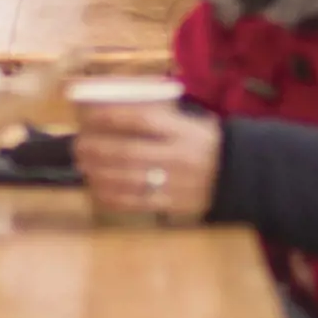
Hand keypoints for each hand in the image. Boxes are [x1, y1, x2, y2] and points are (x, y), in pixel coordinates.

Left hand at [74, 101, 218, 221]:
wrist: (239, 176)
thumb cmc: (207, 144)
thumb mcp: (190, 124)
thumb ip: (161, 119)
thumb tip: (117, 112)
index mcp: (182, 131)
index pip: (142, 121)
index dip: (112, 118)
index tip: (90, 116)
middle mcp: (177, 156)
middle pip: (128, 152)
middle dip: (97, 149)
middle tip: (78, 146)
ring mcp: (174, 183)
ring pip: (127, 178)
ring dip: (99, 173)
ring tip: (84, 166)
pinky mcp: (172, 205)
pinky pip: (137, 202)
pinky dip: (113, 197)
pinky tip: (98, 190)